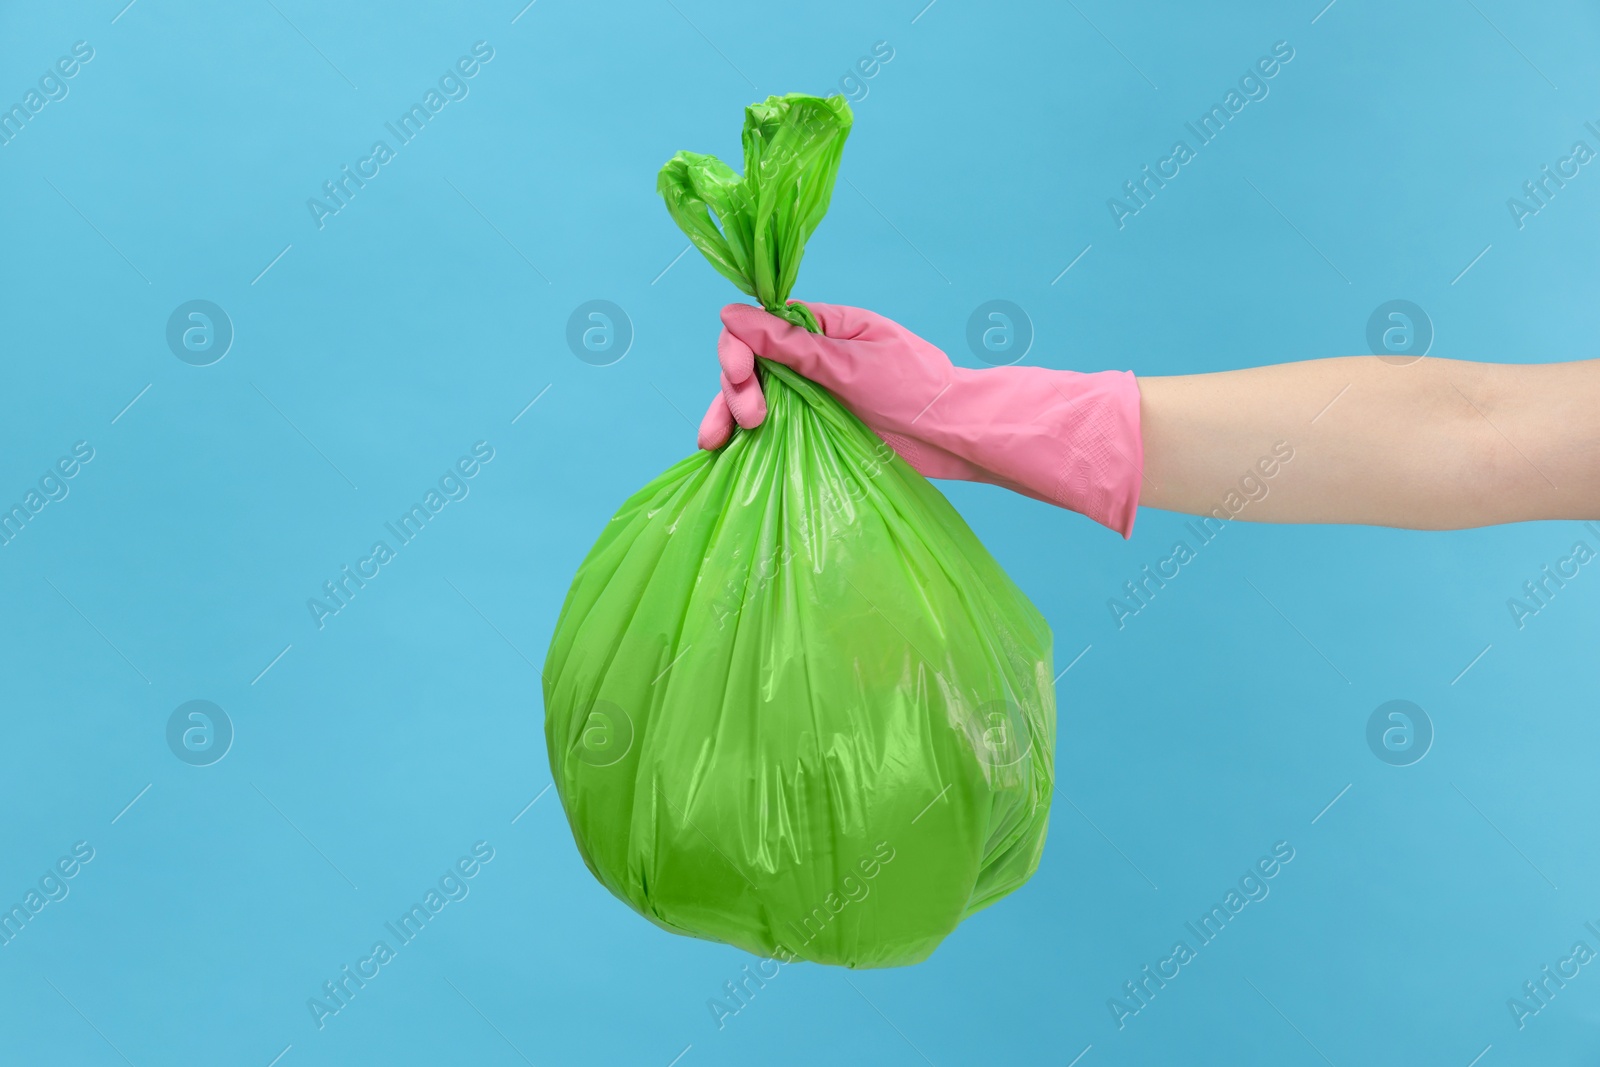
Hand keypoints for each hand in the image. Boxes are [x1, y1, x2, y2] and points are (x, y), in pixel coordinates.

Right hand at [696, 301, 1145, 537]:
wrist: (954, 435)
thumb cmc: (916, 388)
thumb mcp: (850, 363)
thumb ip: (790, 344)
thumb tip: (732, 314)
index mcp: (823, 326)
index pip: (759, 326)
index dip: (739, 349)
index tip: (741, 377)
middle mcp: (812, 357)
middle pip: (750, 363)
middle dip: (735, 387)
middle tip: (748, 418)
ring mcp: (812, 393)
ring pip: (754, 397)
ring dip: (728, 414)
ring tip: (715, 442)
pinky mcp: (817, 427)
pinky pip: (772, 427)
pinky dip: (745, 438)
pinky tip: (723, 453)